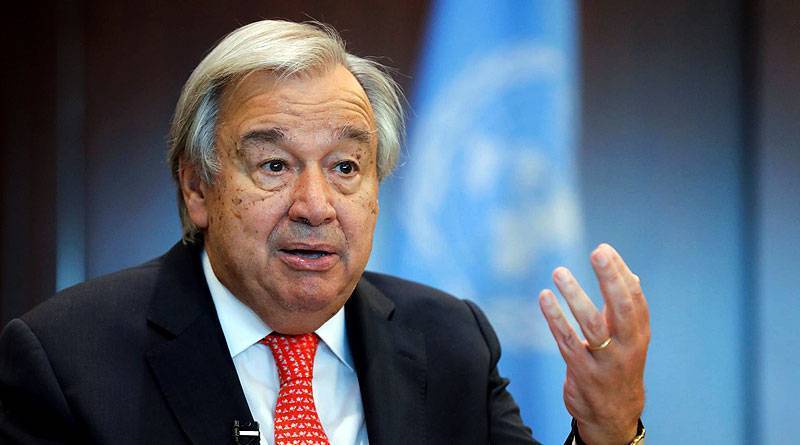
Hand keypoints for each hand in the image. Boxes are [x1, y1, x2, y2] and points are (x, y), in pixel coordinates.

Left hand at [538, 243, 649, 444]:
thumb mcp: (629, 339)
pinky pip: (567, 341)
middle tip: (597, 253)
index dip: (620, 273)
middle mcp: (627, 347)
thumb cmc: (619, 366)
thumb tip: (631, 274)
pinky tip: (544, 298)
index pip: (634, 299)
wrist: (613, 415)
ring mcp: (605, 362)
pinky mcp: (582, 373)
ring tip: (559, 271)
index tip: (604, 249)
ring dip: (575, 296)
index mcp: (638, 334)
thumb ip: (625, 308)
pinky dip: (555, 318)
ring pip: (592, 325)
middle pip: (622, 309)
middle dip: (610, 279)